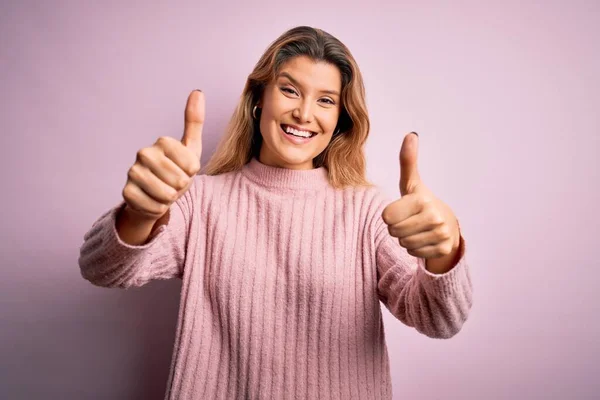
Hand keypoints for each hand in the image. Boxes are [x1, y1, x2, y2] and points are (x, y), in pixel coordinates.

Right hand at [121, 90, 204, 220]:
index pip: (192, 165)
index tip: (185, 169)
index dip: (192, 172)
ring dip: (171, 199)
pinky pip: (155, 207)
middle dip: (182, 187)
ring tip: (164, 191)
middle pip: (179, 180)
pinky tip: (153, 200)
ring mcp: (132, 172)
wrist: (155, 194)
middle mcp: (144, 153)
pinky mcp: (126, 192)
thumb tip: (197, 91)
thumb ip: (194, 122)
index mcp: (162, 141)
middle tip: (173, 182)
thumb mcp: (190, 149)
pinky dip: (159, 208)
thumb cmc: (176, 170)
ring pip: (167, 195)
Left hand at [381, 133, 459, 259]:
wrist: (448, 225)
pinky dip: (416, 249)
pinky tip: (424, 239)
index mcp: (421, 200)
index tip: (401, 210)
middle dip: (397, 228)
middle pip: (393, 232)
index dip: (389, 215)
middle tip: (409, 220)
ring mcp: (440, 234)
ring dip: (406, 239)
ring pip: (403, 244)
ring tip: (417, 229)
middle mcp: (433, 217)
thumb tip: (411, 134)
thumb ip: (408, 161)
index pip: (386, 217)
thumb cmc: (421, 203)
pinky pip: (414, 254)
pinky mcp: (443, 249)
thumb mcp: (411, 183)